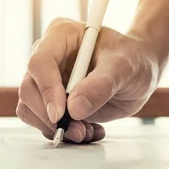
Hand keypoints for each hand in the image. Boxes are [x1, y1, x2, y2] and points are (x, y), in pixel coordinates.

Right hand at [17, 18, 160, 143]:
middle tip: (77, 130)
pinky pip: (43, 121)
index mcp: (60, 36)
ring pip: (30, 108)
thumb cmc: (133, 59)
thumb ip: (100, 86)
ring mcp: (47, 80)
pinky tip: (88, 130)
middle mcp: (48, 56)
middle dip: (49, 116)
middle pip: (29, 89)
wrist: (139, 71)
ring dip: (54, 128)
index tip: (61, 114)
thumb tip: (73, 109)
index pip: (40, 63)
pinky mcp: (51, 100)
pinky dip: (62, 132)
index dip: (47, 90)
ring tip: (86, 132)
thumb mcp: (124, 68)